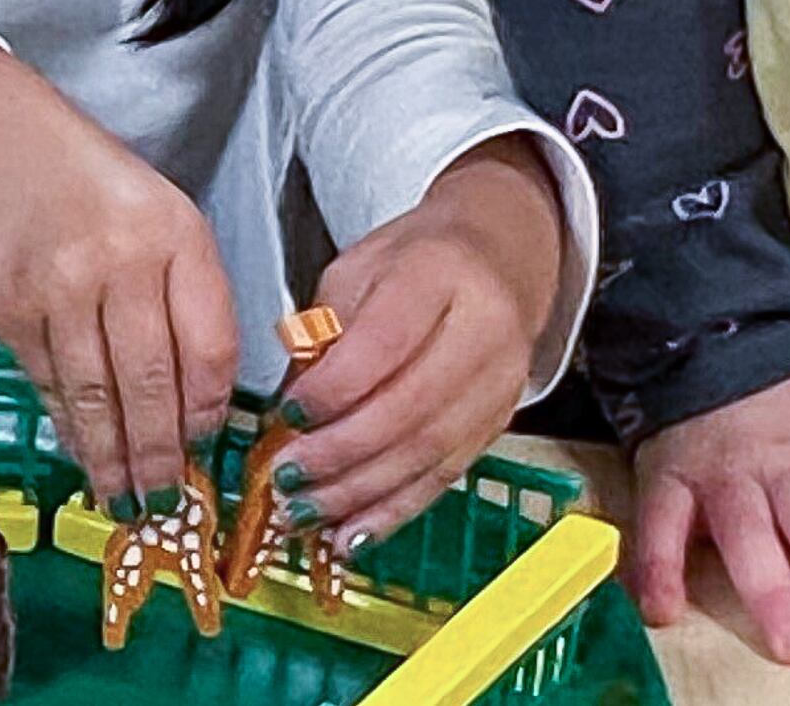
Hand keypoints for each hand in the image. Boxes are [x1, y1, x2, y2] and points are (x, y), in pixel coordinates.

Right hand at [0, 31, 236, 503]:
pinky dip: (70, 428)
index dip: (212, 410)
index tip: (209, 443)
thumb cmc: (87, 185)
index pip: (211, 346)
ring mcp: (59, 287)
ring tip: (128, 500)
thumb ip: (189, 298)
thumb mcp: (162, 218)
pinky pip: (50, 386)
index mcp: (175, 234)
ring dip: (115, 460)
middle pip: (153, 383)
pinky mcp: (10, 310)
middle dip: (163, 456)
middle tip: (169, 501)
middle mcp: (119, 260)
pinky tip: (85, 452)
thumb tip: (201, 402)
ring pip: (96, 397)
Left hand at [275, 138, 568, 550]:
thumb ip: (324, 333)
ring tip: (307, 514)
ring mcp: (498, 385)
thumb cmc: (417, 260)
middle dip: (341, 454)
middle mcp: (483, 333)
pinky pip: (444, 477)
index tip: (287, 414)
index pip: (387, 343)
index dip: (335, 388)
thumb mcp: (358, 270)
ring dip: (362, 494)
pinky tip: (353, 532)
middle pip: (411, 409)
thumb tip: (289, 409)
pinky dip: (394, 510)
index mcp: (439, 276)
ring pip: (429, 453)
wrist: (502, 258)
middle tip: (287, 479)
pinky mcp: (498, 424)